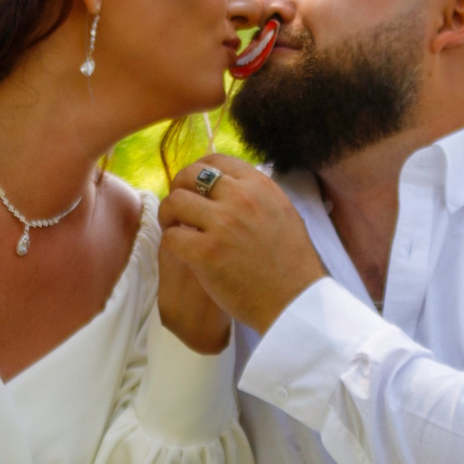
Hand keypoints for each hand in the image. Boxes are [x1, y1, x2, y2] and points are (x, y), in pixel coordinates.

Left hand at [158, 155, 325, 333]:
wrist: (294, 302)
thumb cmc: (291, 265)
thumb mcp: (283, 214)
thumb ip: (256, 196)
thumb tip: (228, 185)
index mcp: (261, 186)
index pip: (216, 161)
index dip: (197, 172)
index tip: (193, 189)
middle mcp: (242, 198)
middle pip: (189, 176)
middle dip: (178, 190)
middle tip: (180, 211)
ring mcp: (223, 224)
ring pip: (174, 202)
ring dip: (169, 217)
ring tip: (176, 231)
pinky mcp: (206, 252)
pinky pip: (171, 237)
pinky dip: (171, 244)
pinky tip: (181, 253)